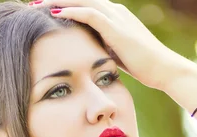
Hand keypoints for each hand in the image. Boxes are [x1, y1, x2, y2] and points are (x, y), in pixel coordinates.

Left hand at [29, 0, 178, 89]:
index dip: (64, 6)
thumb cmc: (145, 66)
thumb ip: (106, 49)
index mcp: (114, 17)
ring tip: (37, 5)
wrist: (164, 69)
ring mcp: (116, 17)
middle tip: (33, 3)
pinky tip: (56, 13)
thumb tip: (92, 55)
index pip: (84, 5)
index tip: (44, 11)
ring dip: (58, 1)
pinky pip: (90, 14)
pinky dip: (72, 11)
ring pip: (81, 1)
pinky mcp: (116, 28)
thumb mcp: (119, 55)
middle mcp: (114, 11)